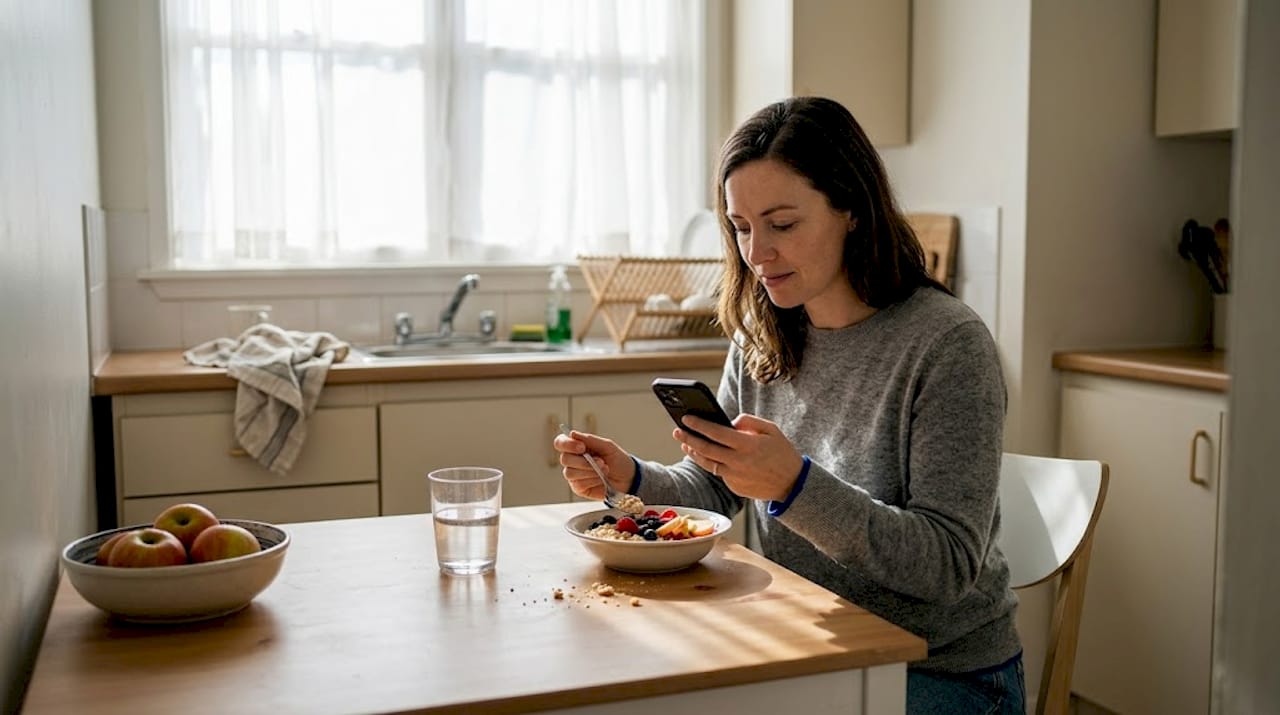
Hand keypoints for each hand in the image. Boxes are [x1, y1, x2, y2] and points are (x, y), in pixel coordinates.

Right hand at [554, 430, 635, 500]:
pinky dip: (592, 480)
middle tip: (601, 461)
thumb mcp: (607, 446)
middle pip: (564, 459)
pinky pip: (578, 484)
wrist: (628, 477)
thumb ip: (590, 440)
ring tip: (605, 470)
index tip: (582, 447)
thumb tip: (572, 433)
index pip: (560, 443)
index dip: (567, 444)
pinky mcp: (579, 488)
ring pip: (569, 473)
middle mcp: (573, 461)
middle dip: (583, 461)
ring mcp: (575, 475)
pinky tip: (601, 479)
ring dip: (589, 471)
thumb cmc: (617, 459)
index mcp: (577, 447)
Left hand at [675, 414, 802, 501]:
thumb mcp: (771, 430)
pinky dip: (711, 463)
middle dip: (688, 438)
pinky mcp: (734, 487)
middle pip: (706, 449)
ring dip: (694, 453)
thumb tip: (730, 422)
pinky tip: (705, 455)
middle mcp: (738, 462)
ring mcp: (735, 477)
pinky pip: (719, 473)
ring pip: (707, 464)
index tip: (686, 417)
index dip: (699, 425)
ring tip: (686, 443)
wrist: (793, 484)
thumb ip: (749, 421)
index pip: (716, 433)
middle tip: (677, 430)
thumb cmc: (783, 453)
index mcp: (747, 445)